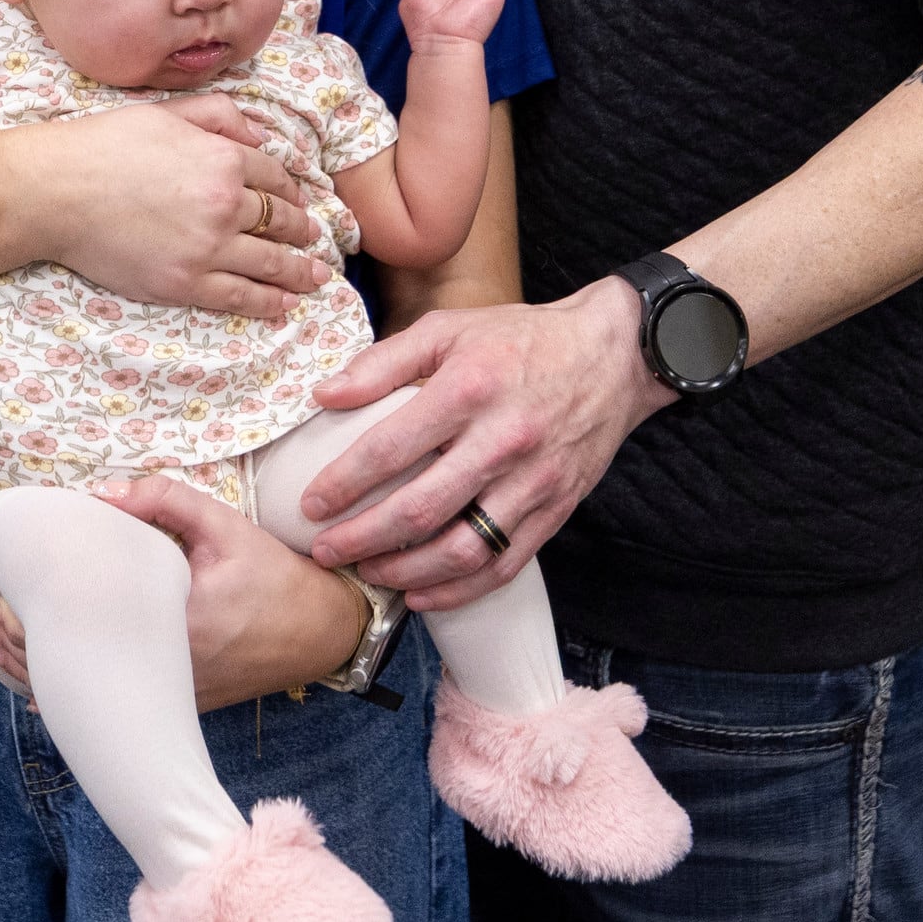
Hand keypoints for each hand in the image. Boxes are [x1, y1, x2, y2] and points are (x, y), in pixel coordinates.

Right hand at [0, 96, 328, 322]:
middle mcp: (225, 204)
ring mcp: (208, 248)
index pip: (276, 176)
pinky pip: (241, 296)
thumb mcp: (165, 112)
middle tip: (318, 240)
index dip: (295, 189)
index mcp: (223, 158)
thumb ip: (217, 115)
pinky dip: (269, 302)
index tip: (303, 200)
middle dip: (304, 232)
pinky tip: (285, 304)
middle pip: (281, 221)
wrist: (55, 192)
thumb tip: (259, 134)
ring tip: (317, 278)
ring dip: (300, 271)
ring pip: (271, 263)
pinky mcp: (185, 283)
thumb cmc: (102, 145)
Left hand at [0, 478, 369, 711]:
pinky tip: (43, 676)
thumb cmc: (272, 574)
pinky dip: (82, 689)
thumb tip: (99, 492)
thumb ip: (164, 500)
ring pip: (96, 695)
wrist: (321, 631)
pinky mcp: (182, 704)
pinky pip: (120, 704)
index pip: (88, 631)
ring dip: (44, 673)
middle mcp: (171, 671)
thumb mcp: (223, 525)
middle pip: (80, 671)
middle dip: (23, 650)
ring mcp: (176, 696)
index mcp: (175, 626)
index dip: (34, 621)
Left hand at [295, 281, 664, 609]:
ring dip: (406, 571)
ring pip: (462, 549)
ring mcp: (534, 482)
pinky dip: (459, 590)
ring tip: (368, 572)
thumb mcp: (448, 328)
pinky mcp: (556, 510)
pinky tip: (422, 593)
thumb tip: (323, 396)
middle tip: (324, 551)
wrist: (613, 357)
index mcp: (468, 389)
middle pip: (421, 509)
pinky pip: (503, 564)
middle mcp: (502, 440)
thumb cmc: (520, 340)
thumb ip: (383, 362)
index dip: (344, 483)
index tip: (310, 505)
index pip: (391, 448)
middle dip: (362, 539)